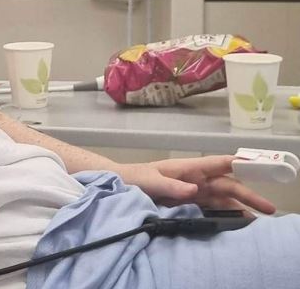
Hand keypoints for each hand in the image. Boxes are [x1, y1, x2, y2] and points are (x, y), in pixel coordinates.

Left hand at [116, 155, 276, 214]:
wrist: (120, 186)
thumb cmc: (134, 178)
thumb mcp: (150, 181)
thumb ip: (171, 186)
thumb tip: (195, 190)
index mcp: (189, 168)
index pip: (219, 164)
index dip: (240, 164)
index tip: (260, 167)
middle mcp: (196, 179)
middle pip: (227, 185)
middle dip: (248, 194)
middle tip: (268, 208)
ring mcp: (194, 192)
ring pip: (224, 198)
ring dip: (241, 207)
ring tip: (258, 221)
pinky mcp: (189, 204)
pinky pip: (212, 209)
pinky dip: (227, 215)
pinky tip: (238, 223)